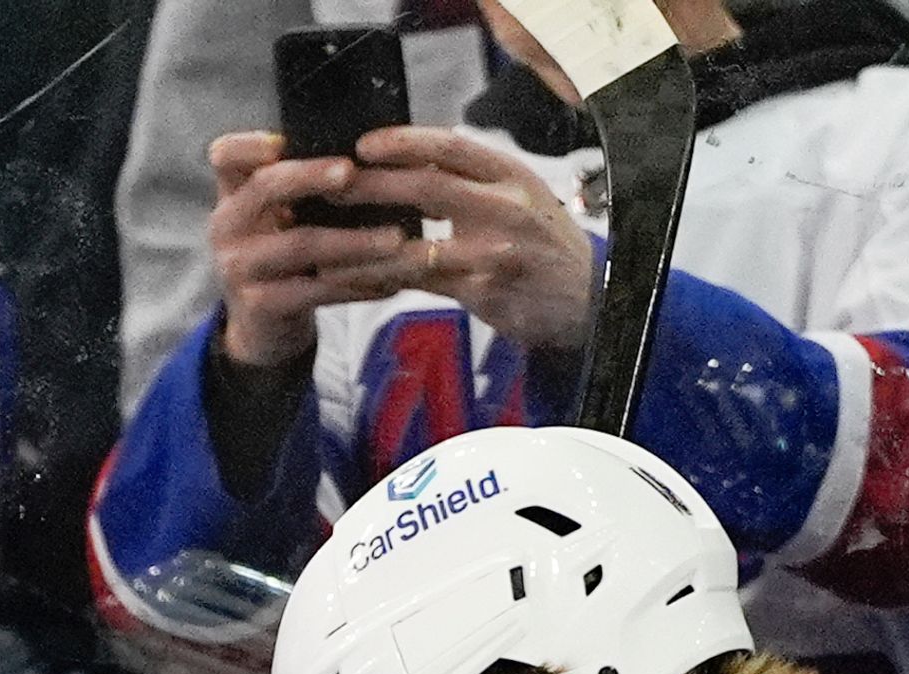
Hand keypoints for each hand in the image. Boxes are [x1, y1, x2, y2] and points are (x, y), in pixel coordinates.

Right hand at [205, 129, 424, 372]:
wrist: (261, 324)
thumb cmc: (282, 255)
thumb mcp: (276, 216)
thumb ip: (299, 184)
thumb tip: (369, 148)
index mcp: (234, 196)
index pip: (225, 157)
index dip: (249, 144)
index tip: (283, 140)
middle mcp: (227, 227)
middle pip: (266, 188)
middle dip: (311, 176)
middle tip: (352, 172)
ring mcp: (239, 268)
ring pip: (300, 244)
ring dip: (352, 240)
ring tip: (395, 239)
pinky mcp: (260, 305)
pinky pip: (314, 291)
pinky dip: (356, 286)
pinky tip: (389, 281)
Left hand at [328, 126, 598, 352]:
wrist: (586, 297)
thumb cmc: (540, 243)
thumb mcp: (517, 197)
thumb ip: (468, 182)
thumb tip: (406, 165)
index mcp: (511, 175)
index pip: (453, 146)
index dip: (405, 142)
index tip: (364, 143)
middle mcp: (505, 207)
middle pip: (428, 186)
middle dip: (373, 185)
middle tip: (330, 186)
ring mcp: (494, 252)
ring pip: (415, 245)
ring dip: (363, 244)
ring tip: (322, 243)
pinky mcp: (481, 291)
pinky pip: (418, 284)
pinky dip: (380, 280)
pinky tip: (349, 278)